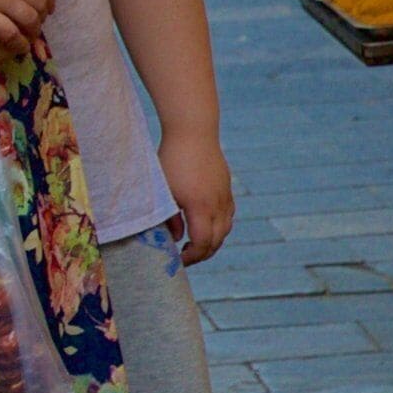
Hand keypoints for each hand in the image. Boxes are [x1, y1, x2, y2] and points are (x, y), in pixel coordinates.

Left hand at [162, 126, 235, 262]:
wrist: (194, 132)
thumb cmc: (172, 160)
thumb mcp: (164, 191)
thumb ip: (169, 218)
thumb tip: (175, 237)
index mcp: (200, 207)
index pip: (202, 243)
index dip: (192, 257)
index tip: (179, 260)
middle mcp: (218, 205)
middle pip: (217, 240)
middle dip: (203, 253)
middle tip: (186, 257)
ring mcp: (225, 197)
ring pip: (225, 229)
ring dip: (212, 241)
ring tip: (196, 243)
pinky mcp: (226, 189)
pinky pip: (228, 216)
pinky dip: (219, 226)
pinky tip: (207, 224)